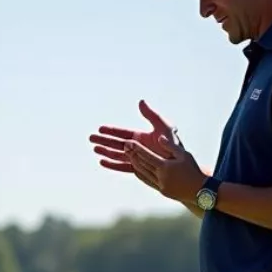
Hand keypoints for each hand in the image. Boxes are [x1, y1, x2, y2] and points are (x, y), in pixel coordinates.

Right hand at [90, 100, 206, 204]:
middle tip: (91, 139)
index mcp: (141, 137)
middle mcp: (137, 148)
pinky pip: (123, 167)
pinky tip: (103, 162)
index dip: (111, 131)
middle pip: (116, 144)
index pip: (122, 133)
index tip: (100, 129)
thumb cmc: (175, 146)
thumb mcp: (164, 127)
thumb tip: (140, 102)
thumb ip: (152, 116)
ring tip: (95, 149)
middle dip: (104, 141)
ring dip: (106, 152)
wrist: (180, 166)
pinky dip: (112, 165)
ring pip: (117, 155)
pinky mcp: (138, 168)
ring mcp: (137, 158)